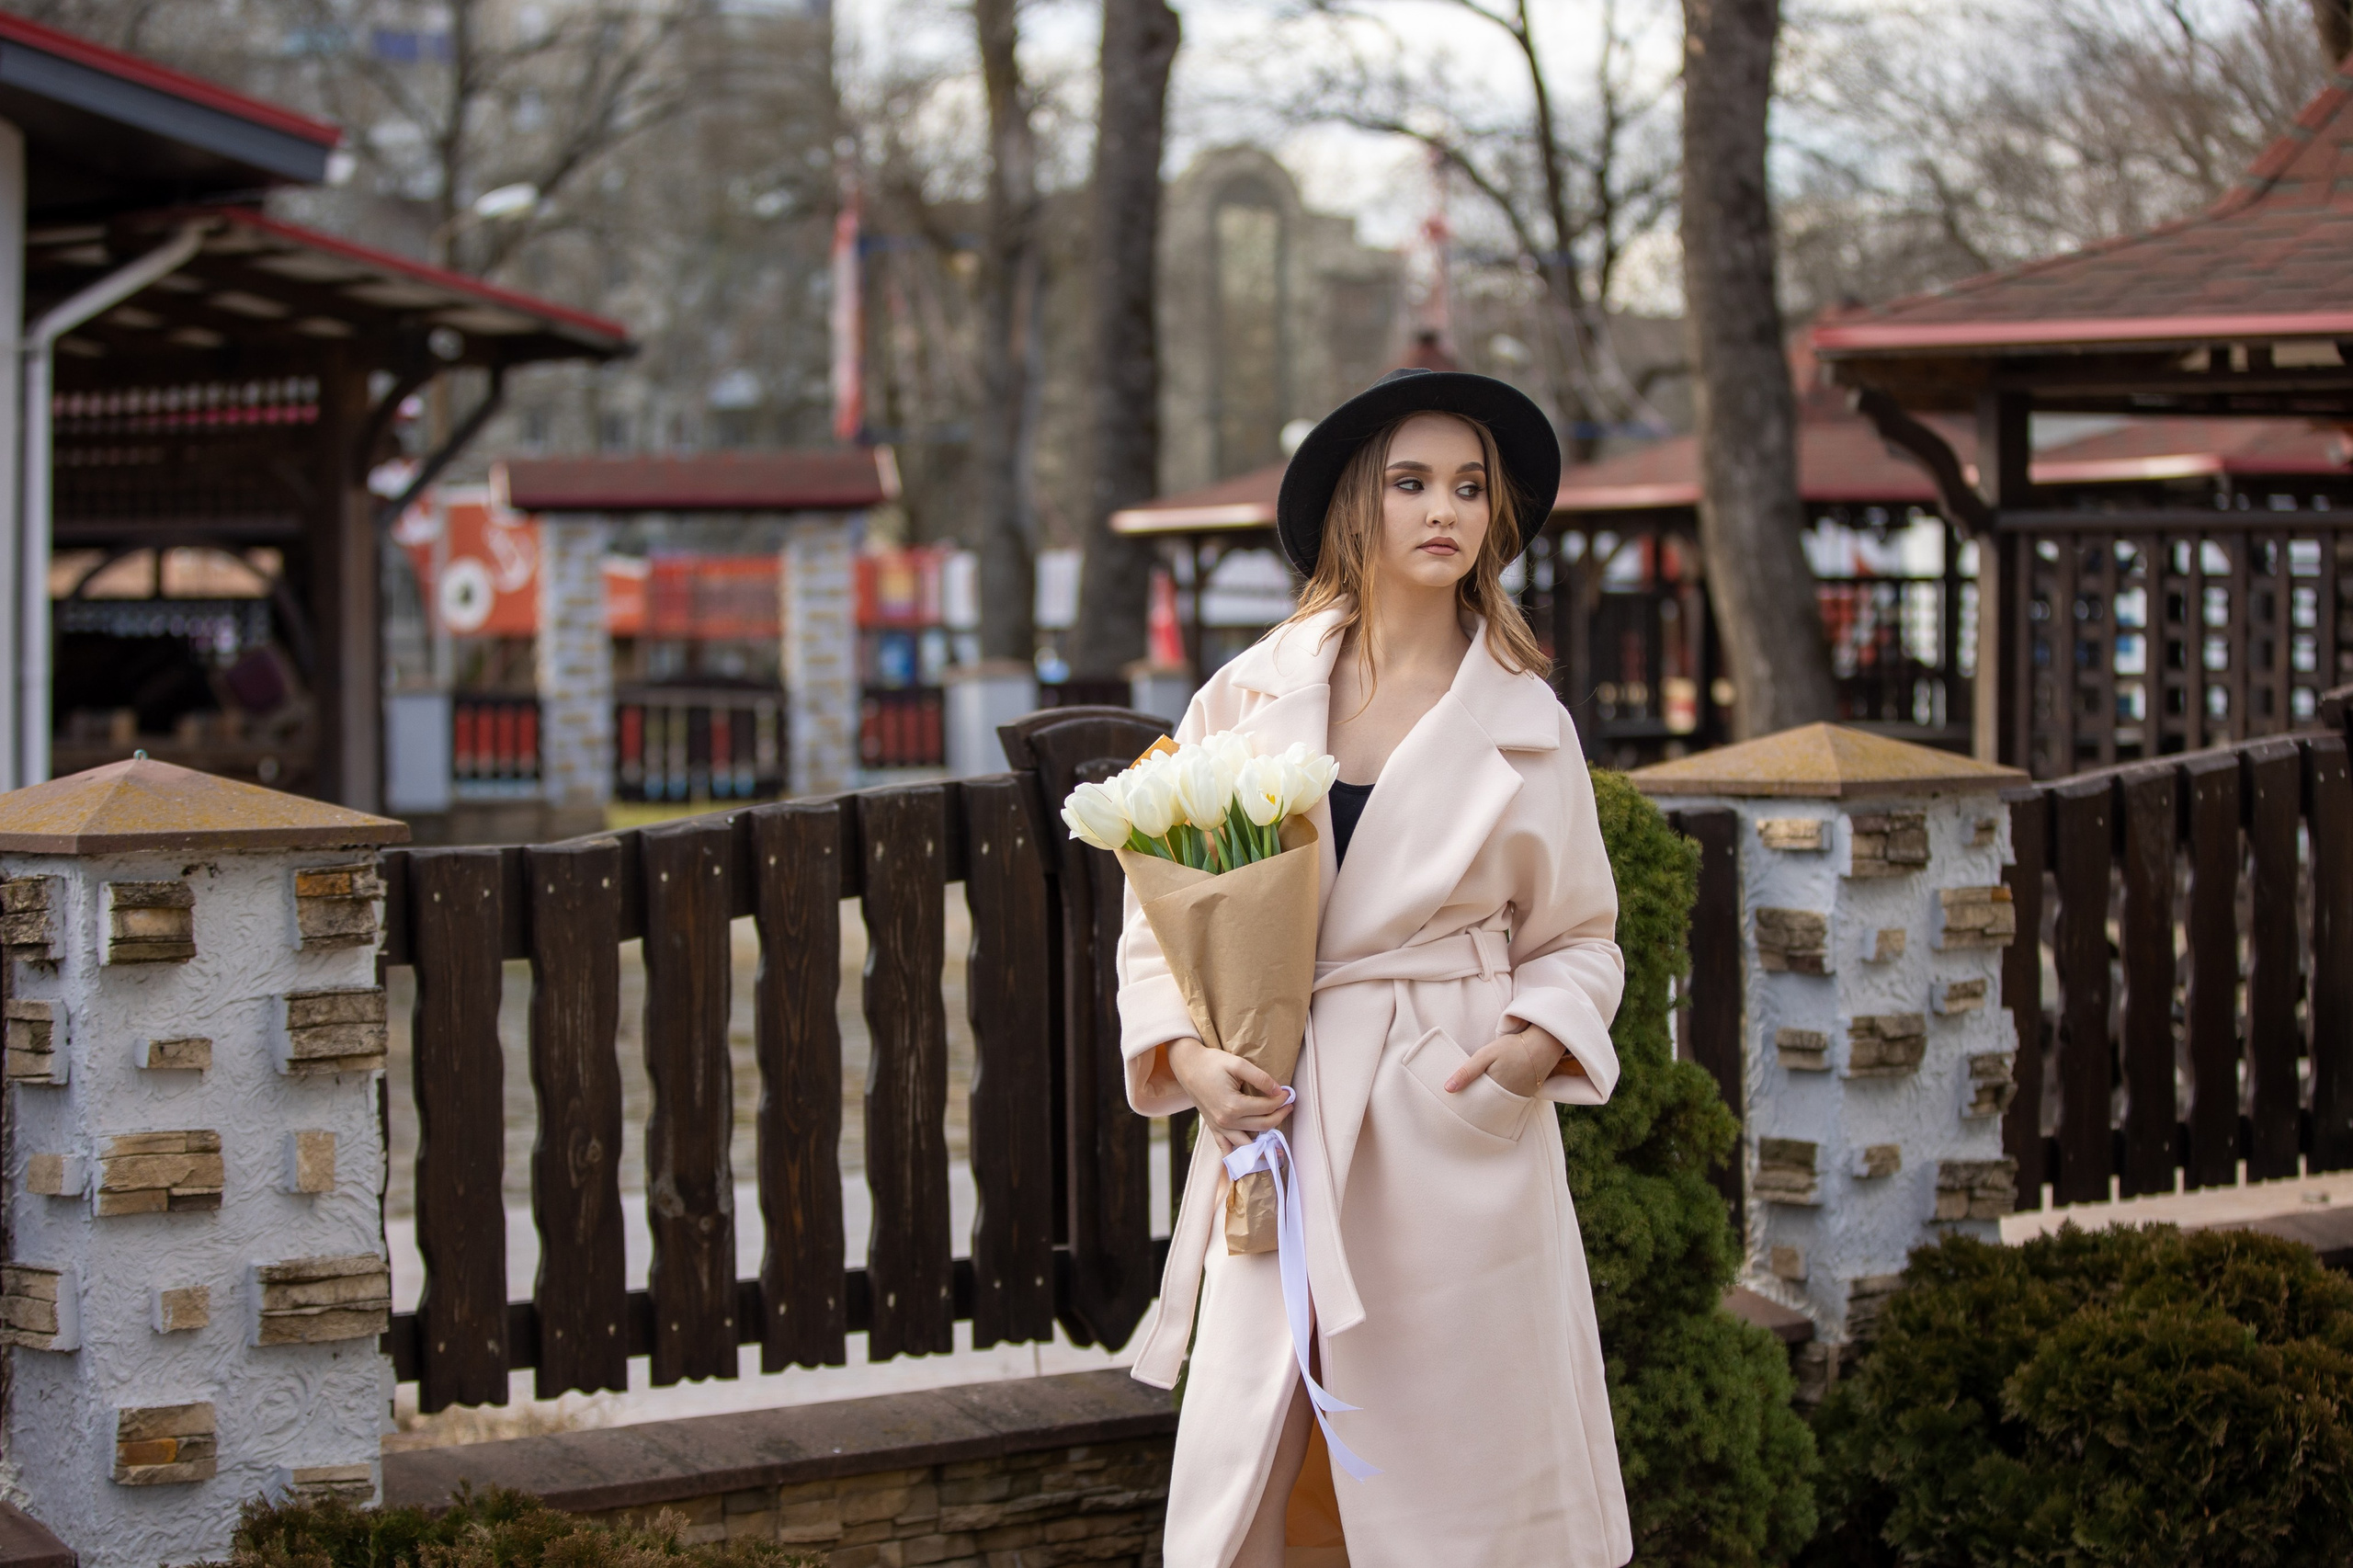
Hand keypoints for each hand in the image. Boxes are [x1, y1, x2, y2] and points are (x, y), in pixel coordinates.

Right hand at [1165, 1037, 1292, 1152]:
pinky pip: (1227, 1149)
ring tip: (1279, 1146)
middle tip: (1289, 1106)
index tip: (1288, 1093)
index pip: (1266, 1107)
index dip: (1281, 1100)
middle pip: (1262, 1126)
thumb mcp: (1238, 1064)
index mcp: (1233, 1105)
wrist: (1188, 1066)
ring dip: (1265, 1144)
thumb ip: (1261, 1078)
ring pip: (1248, 1143)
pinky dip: (1238, 1158)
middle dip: (1279, 1116)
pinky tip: (1250, 1163)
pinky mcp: (1214, 1128)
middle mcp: (1227, 1121)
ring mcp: (1219, 1127)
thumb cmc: (1212, 1062)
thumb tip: (1279, 1091)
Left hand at [1445, 1021, 1576, 1098]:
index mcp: (1494, 1089)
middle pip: (1484, 1108)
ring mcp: (1517, 1100)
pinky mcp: (1525, 1098)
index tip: (1451, 1105)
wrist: (1542, 1045)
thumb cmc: (1512, 1047)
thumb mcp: (1485, 1055)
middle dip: (1473, 1106)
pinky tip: (1492, 1097)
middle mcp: (1506, 1099)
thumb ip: (1467, 1071)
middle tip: (1460, 1106)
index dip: (1463, 1103)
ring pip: (1495, 1107)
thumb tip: (1447, 1088)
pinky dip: (1498, 1102)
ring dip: (1485, 1105)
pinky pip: (1507, 1104)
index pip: (1473, 1103)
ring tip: (1474, 1102)